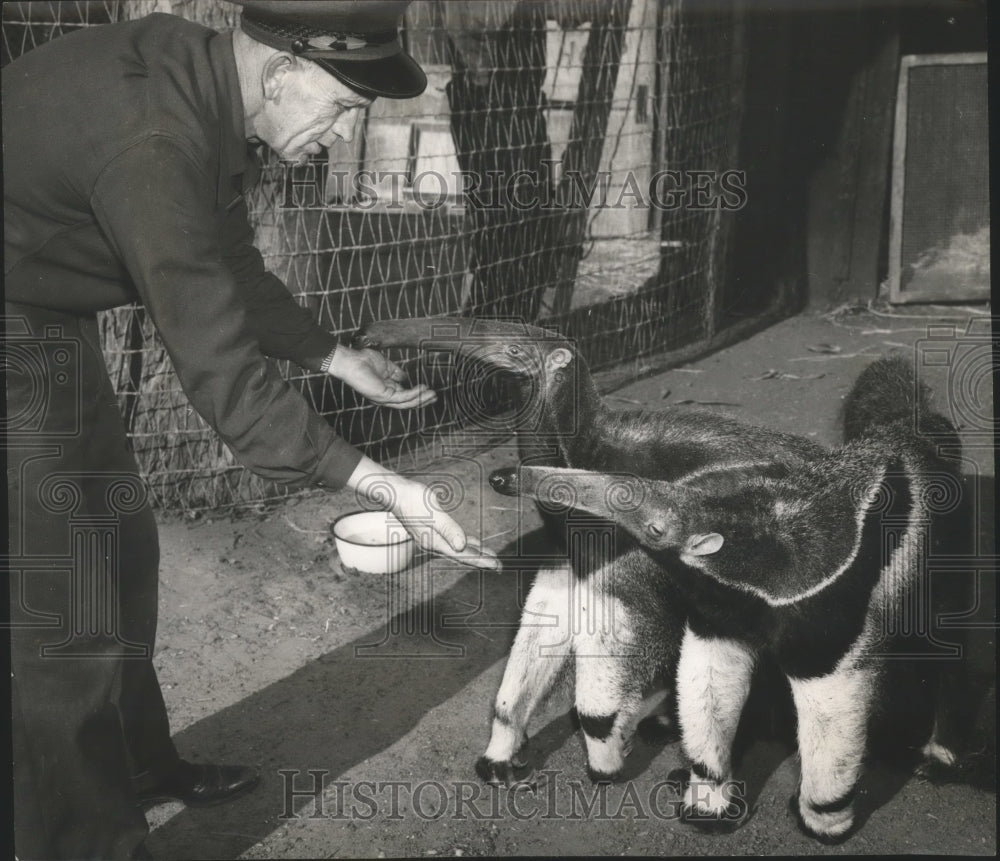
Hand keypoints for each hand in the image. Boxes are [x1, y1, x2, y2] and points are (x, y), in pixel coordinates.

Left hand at [328, 345, 435, 409]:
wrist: (351, 360)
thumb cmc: (364, 360)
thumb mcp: (387, 366)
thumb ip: (397, 373)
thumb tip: (406, 377)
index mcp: (386, 389)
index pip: (405, 396)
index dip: (418, 395)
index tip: (430, 391)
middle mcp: (385, 396)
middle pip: (407, 402)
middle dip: (422, 401)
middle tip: (435, 398)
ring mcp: (383, 398)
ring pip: (406, 403)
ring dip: (420, 399)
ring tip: (432, 395)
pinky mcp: (382, 396)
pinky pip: (401, 397)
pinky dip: (413, 394)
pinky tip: (422, 389)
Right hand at [347, 459, 500, 570]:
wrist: (395, 493)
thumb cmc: (413, 500)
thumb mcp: (433, 514)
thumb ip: (448, 529)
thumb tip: (462, 546)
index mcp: (436, 542)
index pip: (463, 555)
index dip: (481, 560)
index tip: (496, 566)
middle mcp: (435, 543)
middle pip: (462, 555)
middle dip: (481, 560)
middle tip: (498, 566)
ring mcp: (433, 537)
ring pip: (459, 548)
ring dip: (474, 553)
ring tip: (489, 557)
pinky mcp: (433, 530)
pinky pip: (453, 540)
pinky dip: (465, 543)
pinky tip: (471, 542)